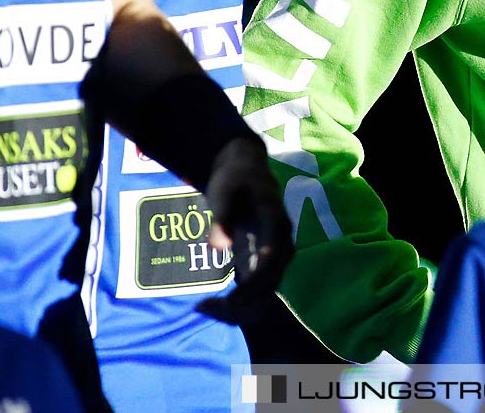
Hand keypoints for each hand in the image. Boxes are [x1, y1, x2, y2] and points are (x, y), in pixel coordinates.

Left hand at [195, 137, 294, 325]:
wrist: (246, 172)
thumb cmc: (235, 179)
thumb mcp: (225, 191)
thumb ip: (222, 218)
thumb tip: (218, 248)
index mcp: (277, 226)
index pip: (272, 264)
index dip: (251, 287)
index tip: (224, 301)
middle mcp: (282, 248)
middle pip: (269, 289)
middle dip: (239, 306)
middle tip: (202, 306)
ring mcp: (274, 260)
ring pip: (264, 299)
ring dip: (237, 312)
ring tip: (203, 308)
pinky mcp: (262, 266)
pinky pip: (256, 296)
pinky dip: (236, 308)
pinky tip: (210, 304)